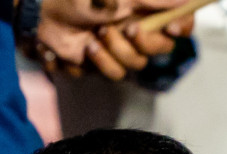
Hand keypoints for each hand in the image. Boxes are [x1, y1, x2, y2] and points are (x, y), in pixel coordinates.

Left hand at [31, 0, 191, 80]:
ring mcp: (121, 46)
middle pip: (163, 48)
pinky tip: (88, 48)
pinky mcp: (104, 62)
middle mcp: (137, 26)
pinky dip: (101, 62)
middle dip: (145, 41)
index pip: (178, 19)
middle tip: (128, 28)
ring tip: (98, 33)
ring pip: (138, 63)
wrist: (44, 12)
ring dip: (117, 51)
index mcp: (144, 7)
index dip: (182, 25)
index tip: (173, 28)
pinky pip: (116, 74)